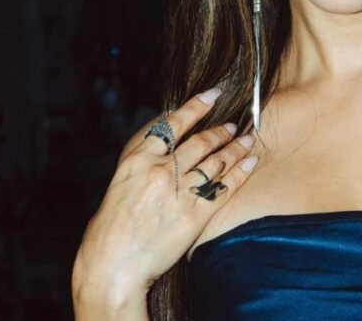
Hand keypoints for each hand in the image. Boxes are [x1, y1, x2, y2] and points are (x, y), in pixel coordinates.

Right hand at [72, 88, 257, 311]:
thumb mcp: (118, 184)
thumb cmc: (109, 230)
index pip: (171, 124)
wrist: (113, 266)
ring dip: (235, 147)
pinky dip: (241, 172)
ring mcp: (180, 192)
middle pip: (199, 141)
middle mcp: (160, 171)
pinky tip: (252, 162)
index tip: (212, 95)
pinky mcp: (196, 214)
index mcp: (137, 160)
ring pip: (216, 161)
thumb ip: (141, 160)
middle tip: (233, 123)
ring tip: (248, 139)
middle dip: (220, 130)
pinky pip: (225, 187)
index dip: (195, 107)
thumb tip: (162, 139)